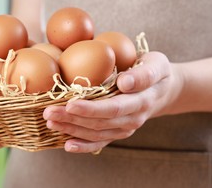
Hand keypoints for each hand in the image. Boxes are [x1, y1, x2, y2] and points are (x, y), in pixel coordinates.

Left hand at [43, 51, 182, 152]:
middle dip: (72, 120)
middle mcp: (132, 118)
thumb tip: (124, 82)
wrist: (163, 89)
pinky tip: (67, 145)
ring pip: (96, 133)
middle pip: (99, 123)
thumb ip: (144, 74)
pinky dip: (84, 145)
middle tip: (48, 112)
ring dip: (71, 130)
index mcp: (141, 101)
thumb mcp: (156, 65)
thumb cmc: (156, 70)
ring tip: (49, 122)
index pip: (113, 108)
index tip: (70, 105)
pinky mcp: (118, 131)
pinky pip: (101, 142)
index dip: (91, 109)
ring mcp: (125, 128)